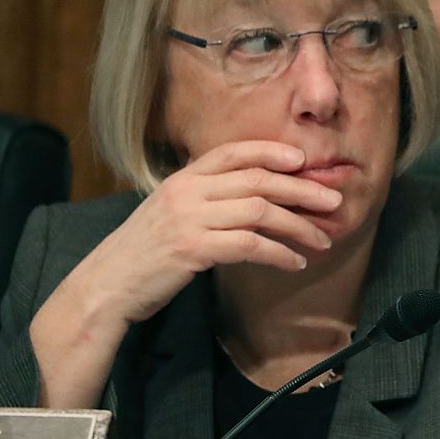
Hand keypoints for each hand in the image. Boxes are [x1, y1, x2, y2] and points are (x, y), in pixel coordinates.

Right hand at [29, 140, 341, 407]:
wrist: (105, 286)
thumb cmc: (145, 254)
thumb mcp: (171, 214)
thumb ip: (207, 200)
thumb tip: (259, 200)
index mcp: (182, 179)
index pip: (233, 152)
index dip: (272, 152)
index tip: (303, 160)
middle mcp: (186, 192)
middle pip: (258, 180)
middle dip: (302, 189)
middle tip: (334, 202)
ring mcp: (188, 219)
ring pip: (260, 211)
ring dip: (298, 226)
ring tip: (322, 240)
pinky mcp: (192, 249)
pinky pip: (250, 245)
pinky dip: (279, 253)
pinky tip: (295, 263)